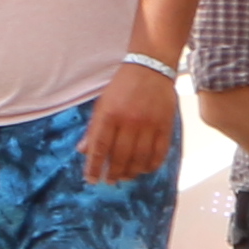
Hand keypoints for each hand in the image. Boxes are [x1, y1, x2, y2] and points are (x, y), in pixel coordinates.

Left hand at [81, 60, 176, 186]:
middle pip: (120, 156)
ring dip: (131, 172)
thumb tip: (83, 150)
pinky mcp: (165, 126)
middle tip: (110, 180)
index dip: (94, 166)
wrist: (151, 68)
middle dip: (113, 173)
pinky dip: (151, 165)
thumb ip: (94, 128)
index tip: (92, 179)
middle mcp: (129, 121)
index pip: (99, 147)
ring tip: (126, 176)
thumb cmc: (123, 86)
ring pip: (140, 158)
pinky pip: (159, 153)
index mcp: (110, 114)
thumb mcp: (102, 104)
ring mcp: (149, 125)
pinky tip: (145, 169)